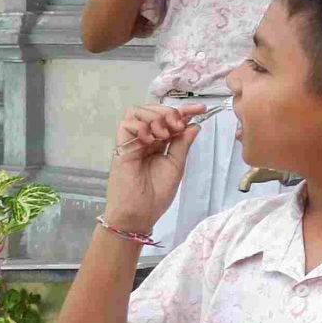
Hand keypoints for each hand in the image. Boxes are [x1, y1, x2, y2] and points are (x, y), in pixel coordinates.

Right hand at [106, 104, 201, 231]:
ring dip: (154, 117)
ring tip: (163, 135)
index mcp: (160, 143)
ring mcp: (132, 142)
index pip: (170, 119)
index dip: (184, 111)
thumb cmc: (157, 194)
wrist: (139, 213)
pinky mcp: (120, 148)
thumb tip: (195, 124)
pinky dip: (140, 127)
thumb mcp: (176, 166)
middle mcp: (145, 139)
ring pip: (137, 112)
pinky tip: (149, 140)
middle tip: (176, 127)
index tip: (201, 109)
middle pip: (152, 110)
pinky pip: (125, 125)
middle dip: (168, 112)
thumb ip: (182, 144)